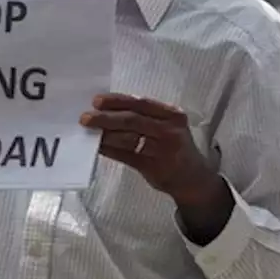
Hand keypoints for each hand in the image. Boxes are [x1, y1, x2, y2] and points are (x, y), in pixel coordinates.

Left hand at [80, 93, 217, 202]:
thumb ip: (143, 118)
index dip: (118, 101)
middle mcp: (169, 130)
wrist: (193, 177)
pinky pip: (127, 157)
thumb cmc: (174, 146)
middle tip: (86, 118)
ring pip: (129, 139)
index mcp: (172, 114)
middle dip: (107, 118)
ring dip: (106, 136)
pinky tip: (99, 147)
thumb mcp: (166, 127)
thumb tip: (107, 111)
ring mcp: (163, 150)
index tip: (97, 101)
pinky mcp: (155, 168)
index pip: (141, 103)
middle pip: (133, 120)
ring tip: (89, 132)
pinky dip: (111, 151)